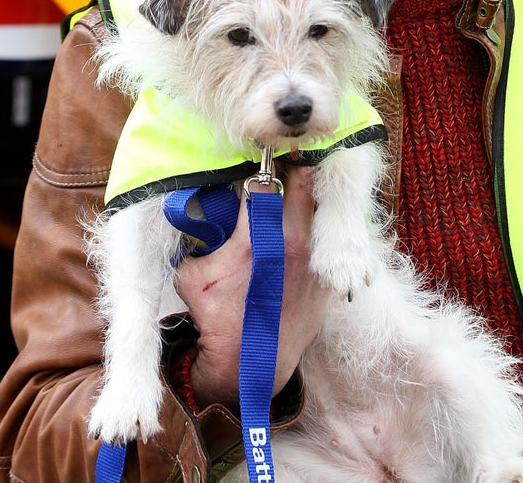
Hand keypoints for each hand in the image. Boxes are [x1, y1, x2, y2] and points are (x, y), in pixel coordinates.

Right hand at [175, 165, 328, 411]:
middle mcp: (291, 243)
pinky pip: (331, 240)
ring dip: (309, 196)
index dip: (261, 165)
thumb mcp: (191, 274)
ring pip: (321, 207)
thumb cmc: (215, 317)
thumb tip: (198, 210)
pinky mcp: (328, 278)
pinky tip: (309, 225)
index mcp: (256, 238)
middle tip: (285, 161)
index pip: (263, 180)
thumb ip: (196, 236)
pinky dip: (320, 229)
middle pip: (302, 181)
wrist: (248, 364)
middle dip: (293, 168)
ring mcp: (315, 260)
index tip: (259, 158)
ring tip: (299, 188)